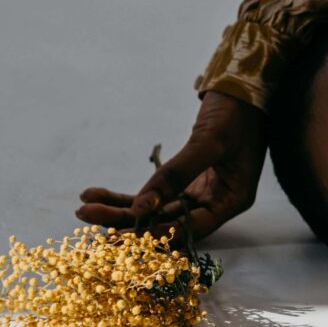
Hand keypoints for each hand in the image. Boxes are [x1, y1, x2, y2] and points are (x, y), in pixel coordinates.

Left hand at [76, 90, 267, 242]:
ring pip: (156, 211)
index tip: (119, 236)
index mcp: (232, 200)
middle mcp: (216, 203)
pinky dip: (126, 195)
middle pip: (167, 223)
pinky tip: (96, 193)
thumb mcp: (208, 142)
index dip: (155, 235)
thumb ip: (177, 175)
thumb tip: (142, 207)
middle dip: (127, 222)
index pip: (190, 229)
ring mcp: (200, 193)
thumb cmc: (236, 114)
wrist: (243, 90)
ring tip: (84, 207)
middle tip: (88, 217)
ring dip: (121, 210)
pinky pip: (153, 195)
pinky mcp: (186, 182)